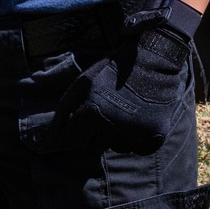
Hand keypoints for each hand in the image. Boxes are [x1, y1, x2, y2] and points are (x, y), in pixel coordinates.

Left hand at [51, 3, 194, 154]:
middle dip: (96, 138)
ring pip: (119, 148)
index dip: (78, 135)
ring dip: (118, 138)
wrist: (152, 59)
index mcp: (92, 113)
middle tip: (105, 120)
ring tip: (124, 116)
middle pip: (96, 149)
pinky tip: (139, 122)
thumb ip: (67, 108)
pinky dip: (138, 140)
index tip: (83, 128)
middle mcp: (112, 126)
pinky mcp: (155, 135)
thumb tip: (55, 134)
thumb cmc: (113, 70)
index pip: (76, 142)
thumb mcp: (84, 82)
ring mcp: (134, 132)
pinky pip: (140, 149)